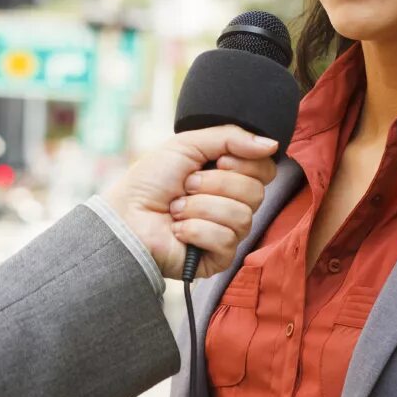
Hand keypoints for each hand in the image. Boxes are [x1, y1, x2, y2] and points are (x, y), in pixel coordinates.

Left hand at [101, 127, 278, 280]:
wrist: (124, 215)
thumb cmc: (151, 181)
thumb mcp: (188, 145)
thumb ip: (230, 137)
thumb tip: (272, 144)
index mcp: (230, 178)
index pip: (265, 170)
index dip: (244, 163)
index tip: (217, 160)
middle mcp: (234, 205)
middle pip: (256, 192)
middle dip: (215, 184)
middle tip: (186, 186)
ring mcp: (228, 233)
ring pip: (242, 216)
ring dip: (200, 207)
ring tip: (176, 209)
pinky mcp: (218, 258)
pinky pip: (226, 240)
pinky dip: (195, 230)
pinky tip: (178, 230)